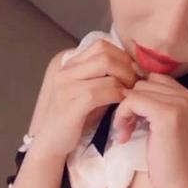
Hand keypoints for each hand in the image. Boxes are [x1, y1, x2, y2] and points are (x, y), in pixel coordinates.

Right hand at [34, 40, 138, 156]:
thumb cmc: (76, 118)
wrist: (53, 143)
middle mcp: (66, 70)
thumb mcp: (91, 92)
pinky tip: (121, 104)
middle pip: (105, 53)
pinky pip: (102, 91)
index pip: (101, 45)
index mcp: (70, 64)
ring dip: (125, 81)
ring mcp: (66, 85)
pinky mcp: (71, 103)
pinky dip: (117, 95)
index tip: (134, 73)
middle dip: (127, 67)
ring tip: (129, 95)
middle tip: (135, 84)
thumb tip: (133, 68)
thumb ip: (105, 77)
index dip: (123, 56)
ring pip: (106, 67)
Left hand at [112, 72, 187, 187]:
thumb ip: (154, 106)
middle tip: (127, 130)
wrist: (184, 187)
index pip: (155, 80)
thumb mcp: (163, 126)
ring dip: (124, 111)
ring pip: (136, 90)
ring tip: (126, 134)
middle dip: (130, 105)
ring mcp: (180, 103)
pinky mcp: (167, 113)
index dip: (139, 98)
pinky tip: (124, 136)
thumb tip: (126, 90)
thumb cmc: (170, 162)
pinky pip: (132, 100)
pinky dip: (122, 116)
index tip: (134, 121)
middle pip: (144, 83)